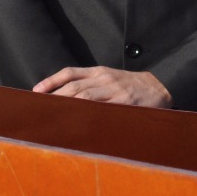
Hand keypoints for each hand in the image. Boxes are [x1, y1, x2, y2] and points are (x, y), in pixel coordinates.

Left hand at [32, 66, 171, 107]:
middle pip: (73, 87)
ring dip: (65, 107)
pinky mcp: (123, 103)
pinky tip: (75, 124)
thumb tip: (65, 96)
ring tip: (51, 117)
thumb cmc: (131, 85)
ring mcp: (114, 90)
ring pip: (84, 97)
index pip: (70, 73)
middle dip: (54, 98)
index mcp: (99, 71)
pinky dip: (86, 116)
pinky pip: (101, 110)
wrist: (160, 88)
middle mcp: (104, 78)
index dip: (51, 81)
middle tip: (38, 109)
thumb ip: (91, 83)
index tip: (36, 91)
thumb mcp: (110, 78)